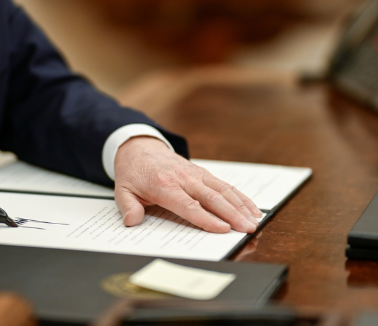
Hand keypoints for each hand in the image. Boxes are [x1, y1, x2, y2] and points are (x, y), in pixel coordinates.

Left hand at [113, 137, 261, 232]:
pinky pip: (224, 185)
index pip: (189, 206)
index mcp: (164, 186)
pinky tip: (252, 207)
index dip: (206, 219)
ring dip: (240, 206)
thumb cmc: (133, 172)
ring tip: (255, 221)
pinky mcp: (203, 173)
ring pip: (223, 190)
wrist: (139, 147)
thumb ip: (128, 207)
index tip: (223, 229)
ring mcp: (196, 174)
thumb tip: (132, 221)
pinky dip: (240, 196)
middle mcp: (184, 178)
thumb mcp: (122, 190)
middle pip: (212, 198)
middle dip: (232, 215)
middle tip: (248, 229)